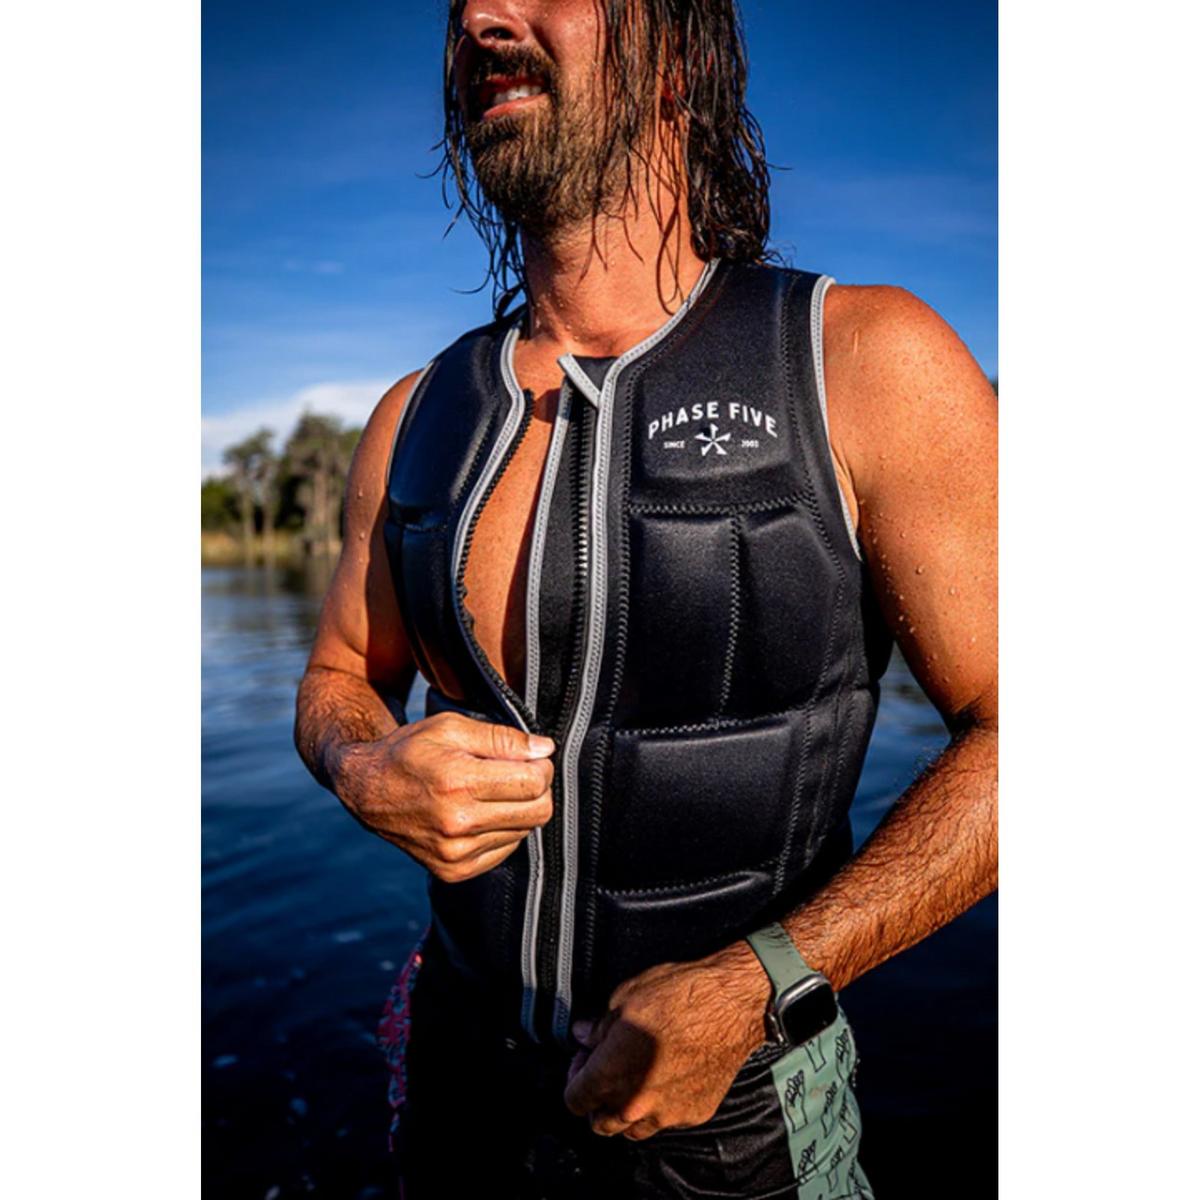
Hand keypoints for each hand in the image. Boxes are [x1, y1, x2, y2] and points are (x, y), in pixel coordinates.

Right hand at [333, 712, 554, 881]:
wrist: (367, 791)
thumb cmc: (410, 752)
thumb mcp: (451, 728)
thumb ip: (502, 738)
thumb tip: (544, 749)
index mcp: (457, 783)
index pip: (533, 783)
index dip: (541, 766)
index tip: (532, 757)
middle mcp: (457, 824)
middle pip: (537, 812)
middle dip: (538, 789)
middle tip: (520, 773)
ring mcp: (455, 853)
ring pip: (524, 831)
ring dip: (518, 809)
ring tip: (490, 791)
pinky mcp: (454, 871)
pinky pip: (506, 850)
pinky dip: (503, 830)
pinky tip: (480, 813)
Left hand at [563, 944, 769, 1139]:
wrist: (730, 1005)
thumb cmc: (678, 995)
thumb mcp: (625, 997)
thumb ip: (598, 1026)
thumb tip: (583, 1035)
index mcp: (610, 1074)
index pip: (574, 1100)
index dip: (575, 1077)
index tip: (585, 1060)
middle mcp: (635, 1103)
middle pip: (600, 1124)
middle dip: (598, 1100)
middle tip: (607, 1071)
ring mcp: (666, 1114)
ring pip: (633, 1129)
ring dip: (627, 1109)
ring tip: (636, 1077)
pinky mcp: (693, 1114)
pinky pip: (666, 1120)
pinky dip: (660, 1105)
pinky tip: (667, 1075)